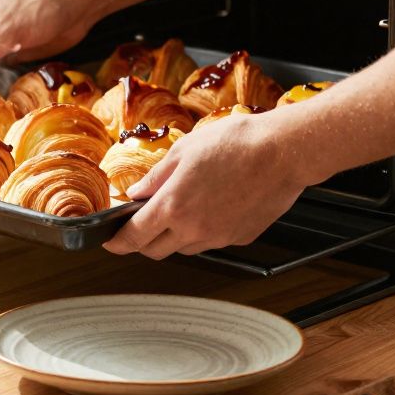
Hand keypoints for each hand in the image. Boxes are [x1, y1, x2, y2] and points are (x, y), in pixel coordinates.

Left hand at [102, 112, 313, 258]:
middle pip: (155, 250)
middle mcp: (194, 229)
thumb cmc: (236, 143)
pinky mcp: (240, 238)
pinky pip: (212, 241)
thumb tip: (136, 193)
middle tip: (142, 223)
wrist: (283, 152)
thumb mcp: (183, 151)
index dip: (117, 243)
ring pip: (184, 248)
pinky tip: (213, 206)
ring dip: (174, 236)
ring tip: (184, 206)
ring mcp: (219, 237)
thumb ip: (155, 177)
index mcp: (173, 206)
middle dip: (143, 241)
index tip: (110, 242)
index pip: (134, 237)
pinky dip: (204, 231)